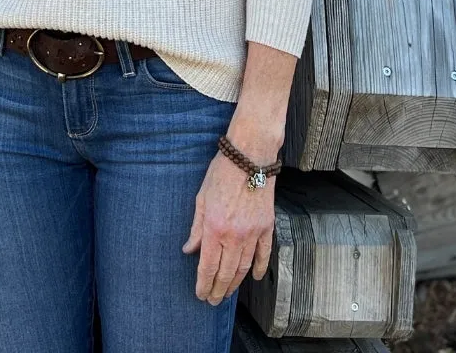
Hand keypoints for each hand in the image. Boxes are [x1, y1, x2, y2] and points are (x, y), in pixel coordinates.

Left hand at [182, 151, 274, 304]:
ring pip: (244, 267)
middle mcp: (234, 235)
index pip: (207, 266)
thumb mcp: (201, 198)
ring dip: (235, 283)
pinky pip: (264, 254)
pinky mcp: (267, 227)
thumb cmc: (222, 172)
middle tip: (213, 300)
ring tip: (227, 292)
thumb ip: (196, 228)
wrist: (250, 156)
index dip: (203, 284)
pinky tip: (256, 277)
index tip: (201, 295)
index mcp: (214, 228)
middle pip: (225, 272)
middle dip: (218, 289)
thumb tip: (188, 250)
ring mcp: (253, 233)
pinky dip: (260, 268)